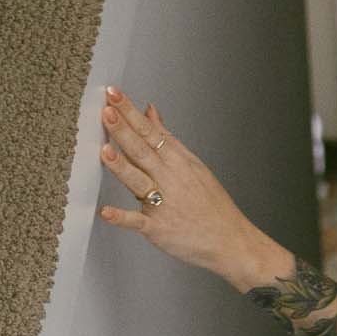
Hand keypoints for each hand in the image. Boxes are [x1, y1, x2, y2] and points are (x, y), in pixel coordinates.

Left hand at [95, 87, 288, 287]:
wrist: (231, 241)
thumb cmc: (212, 205)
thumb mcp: (193, 165)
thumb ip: (167, 138)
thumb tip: (150, 112)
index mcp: (177, 162)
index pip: (150, 132)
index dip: (130, 113)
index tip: (114, 95)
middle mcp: (169, 179)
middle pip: (142, 151)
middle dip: (124, 130)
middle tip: (107, 110)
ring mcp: (164, 204)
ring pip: (138, 181)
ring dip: (122, 166)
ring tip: (105, 149)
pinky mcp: (159, 229)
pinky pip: (137, 222)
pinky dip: (122, 217)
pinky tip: (106, 211)